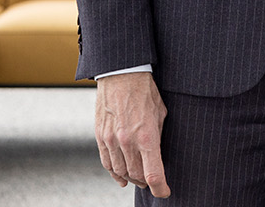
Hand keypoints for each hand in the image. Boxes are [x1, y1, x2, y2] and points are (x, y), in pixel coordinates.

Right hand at [94, 72, 169, 196]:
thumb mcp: (161, 113)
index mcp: (147, 136)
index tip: (164, 191)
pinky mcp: (100, 136)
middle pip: (137, 176)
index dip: (160, 188)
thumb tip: (158, 155)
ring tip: (138, 178)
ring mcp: (111, 140)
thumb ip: (158, 137)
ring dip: (131, 178)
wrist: (121, 73)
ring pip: (121, 172)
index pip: (153, 174)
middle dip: (147, 183)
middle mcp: (128, 141)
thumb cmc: (145, 91)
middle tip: (152, 182)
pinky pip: (107, 163)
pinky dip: (115, 174)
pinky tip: (121, 177)